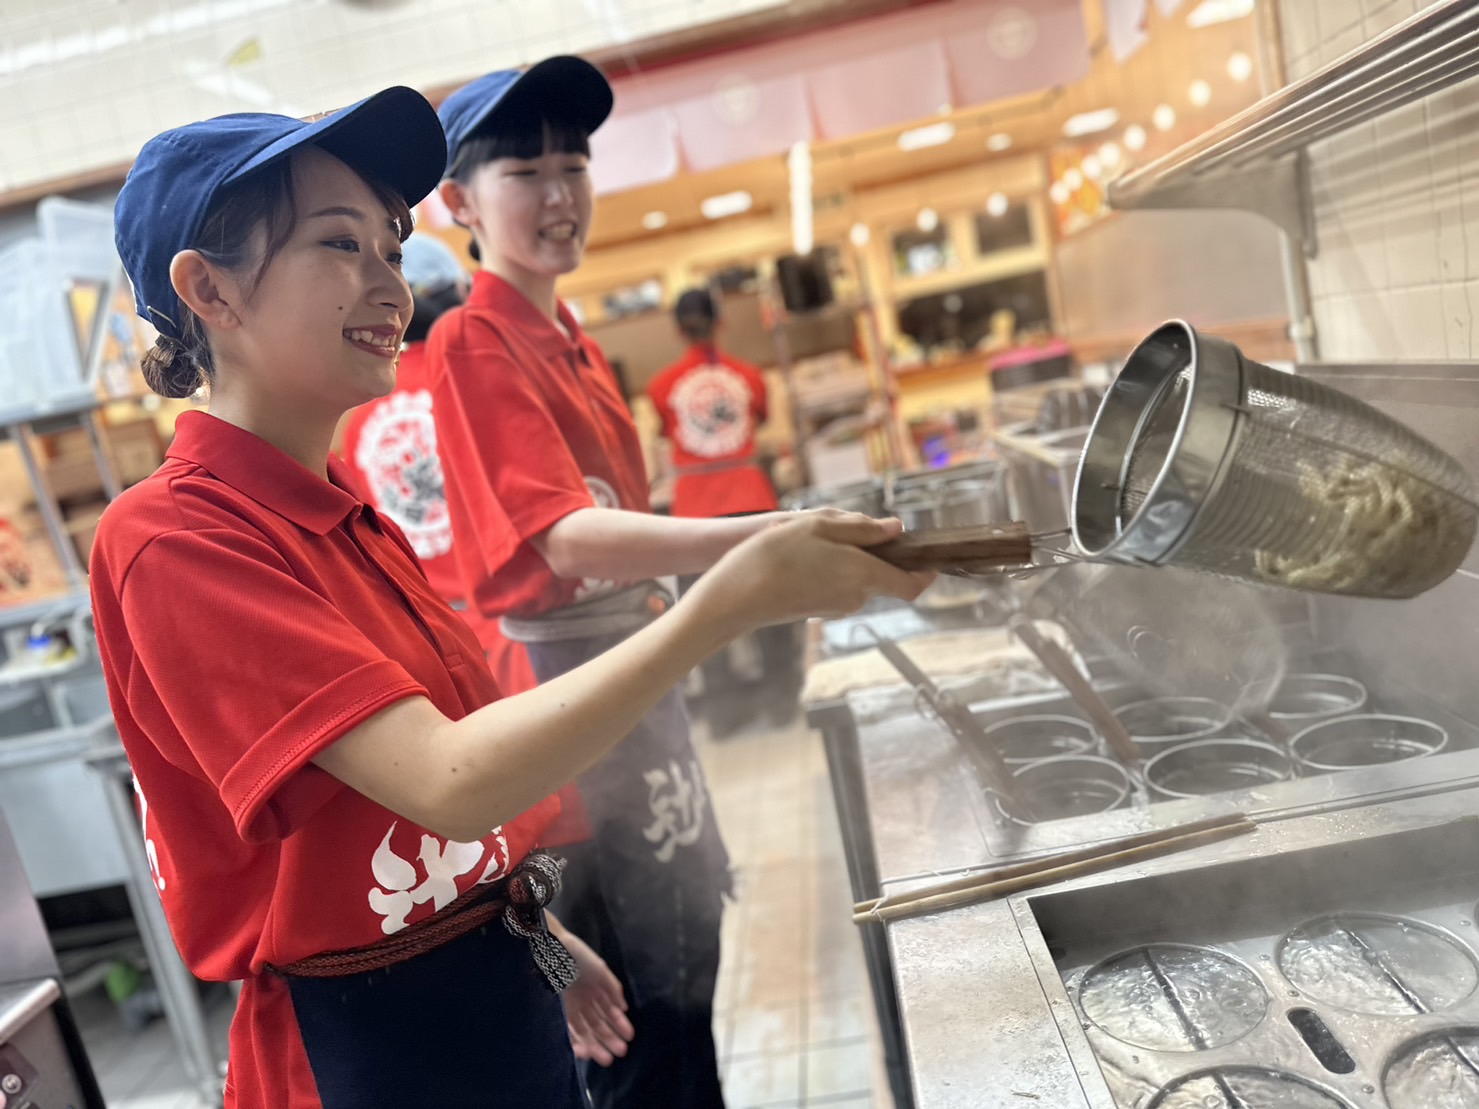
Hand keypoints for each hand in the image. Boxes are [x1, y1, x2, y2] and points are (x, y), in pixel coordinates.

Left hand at [557, 927, 634, 1066]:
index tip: (630, 1037)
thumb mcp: (601, 970)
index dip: (620, 1025)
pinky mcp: (558, 1012)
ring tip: (605, 1058)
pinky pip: (568, 1031)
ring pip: (586, 1031)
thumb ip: (613, 989)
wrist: (552, 949)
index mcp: (597, 991)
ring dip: (596, 1045)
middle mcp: (585, 1002)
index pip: (611, 1013)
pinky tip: (585, 1051)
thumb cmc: (578, 956)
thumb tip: (624, 1008)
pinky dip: (576, 1042)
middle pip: (599, 1025)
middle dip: (610, 1039)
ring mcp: (572, 1008)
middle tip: (620, 1053)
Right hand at [691, 510, 933, 635]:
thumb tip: (894, 529)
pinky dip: (827, 566)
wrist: (734, 597)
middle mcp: (856, 596)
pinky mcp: (818, 609)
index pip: (913, 584)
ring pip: (857, 576)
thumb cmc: (773, 557)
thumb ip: (861, 528)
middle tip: (838, 526)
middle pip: (881, 573)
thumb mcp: (818, 526)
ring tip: (809, 538)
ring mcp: (837, 606)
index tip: (927, 554)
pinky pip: (836, 584)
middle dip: (870, 549)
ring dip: (844, 555)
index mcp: (864, 575)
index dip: (926, 571)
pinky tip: (798, 554)